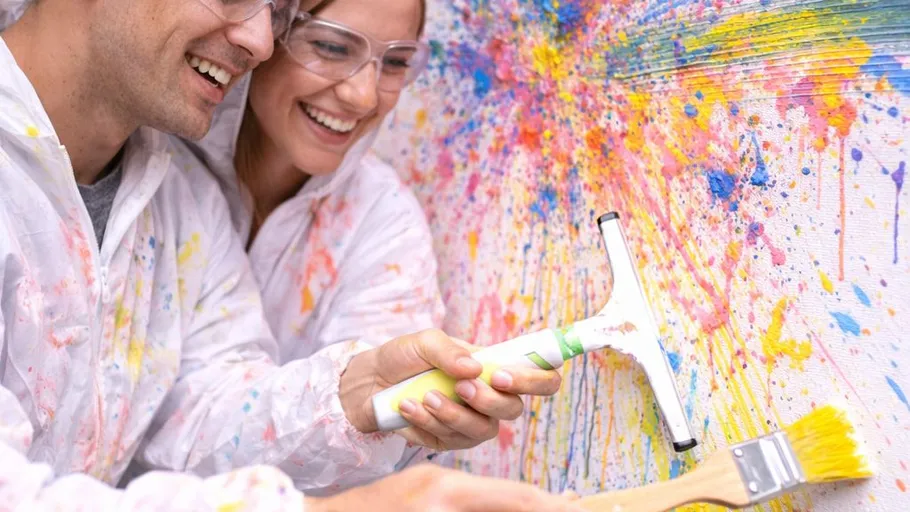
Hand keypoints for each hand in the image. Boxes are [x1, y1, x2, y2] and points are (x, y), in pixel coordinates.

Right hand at [304, 465, 583, 511]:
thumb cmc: (383, 501)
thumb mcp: (428, 483)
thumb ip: (471, 493)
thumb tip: (517, 501)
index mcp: (446, 489)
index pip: (516, 497)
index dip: (551, 505)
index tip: (576, 506)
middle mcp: (446, 511)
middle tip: (575, 509)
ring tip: (556, 508)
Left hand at [339, 329, 561, 450]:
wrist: (367, 382)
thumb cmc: (403, 357)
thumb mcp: (424, 341)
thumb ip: (450, 351)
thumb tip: (475, 369)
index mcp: (493, 367)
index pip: (539, 378)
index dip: (536, 380)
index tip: (501, 376)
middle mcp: (489, 397)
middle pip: (514, 409)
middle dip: (488, 400)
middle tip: (460, 387)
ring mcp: (470, 422)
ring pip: (483, 430)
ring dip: (453, 414)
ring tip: (424, 396)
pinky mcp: (448, 441)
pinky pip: (450, 441)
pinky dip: (427, 423)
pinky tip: (407, 407)